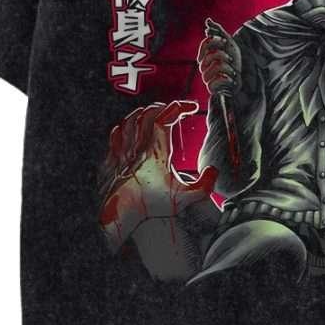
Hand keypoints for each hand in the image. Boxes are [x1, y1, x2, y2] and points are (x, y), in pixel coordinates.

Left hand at [99, 101, 217, 249]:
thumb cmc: (150, 207)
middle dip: (162, 108)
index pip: (165, 118)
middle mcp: (137, 148)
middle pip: (147, 114)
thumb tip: (214, 171)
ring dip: (143, 114)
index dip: (179, 108)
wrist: (120, 216)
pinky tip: (130, 130)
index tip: (190, 108)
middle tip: (173, 111)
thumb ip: (205, 185)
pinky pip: (116, 135)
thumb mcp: (185, 198)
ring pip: (130, 121)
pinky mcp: (111, 160)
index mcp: (156, 151)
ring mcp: (122, 152)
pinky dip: (126, 127)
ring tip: (153, 115)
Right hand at [197, 18, 241, 94]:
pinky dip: (227, 79)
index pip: (206, 44)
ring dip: (228, 68)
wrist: (242, 79)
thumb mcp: (228, 44)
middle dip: (223, 55)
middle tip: (231, 60)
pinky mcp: (211, 88)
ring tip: (233, 72)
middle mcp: (203, 66)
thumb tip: (207, 20)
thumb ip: (218, 32)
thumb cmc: (234, 62)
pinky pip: (217, 80)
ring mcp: (206, 77)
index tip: (225, 42)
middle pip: (210, 55)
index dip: (216, 41)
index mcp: (206, 55)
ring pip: (216, 67)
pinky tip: (231, 80)